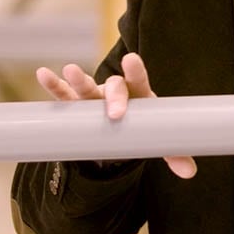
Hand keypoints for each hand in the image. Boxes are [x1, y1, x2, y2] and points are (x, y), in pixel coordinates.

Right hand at [35, 52, 197, 178]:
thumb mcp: (158, 138)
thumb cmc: (142, 126)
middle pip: (113, 87)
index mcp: (139, 95)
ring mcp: (95, 96)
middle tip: (114, 112)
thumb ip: (174, 153)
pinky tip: (43, 74)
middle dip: (112, 97)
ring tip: (69, 70)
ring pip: (86, 87)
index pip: (139, 81)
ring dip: (77, 80)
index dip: (135, 71)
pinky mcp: (77, 104)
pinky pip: (64, 94)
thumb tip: (190, 173)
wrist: (121, 126)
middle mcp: (116, 91)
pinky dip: (54, 86)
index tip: (131, 60)